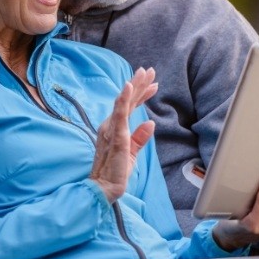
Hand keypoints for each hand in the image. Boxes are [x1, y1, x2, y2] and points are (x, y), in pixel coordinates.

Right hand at [90, 67, 157, 202]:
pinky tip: (128, 87)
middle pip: (127, 100)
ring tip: (144, 73)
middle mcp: (111, 124)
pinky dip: (123, 99)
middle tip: (150, 70)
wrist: (105, 188)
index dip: (142, 94)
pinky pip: (120, 114)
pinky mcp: (115, 135)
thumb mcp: (132, 151)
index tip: (154, 84)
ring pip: (124, 102)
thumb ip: (140, 137)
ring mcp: (112, 128)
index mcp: (116, 128)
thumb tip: (150, 122)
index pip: (130, 107)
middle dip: (139, 84)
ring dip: (134, 86)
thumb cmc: (116, 171)